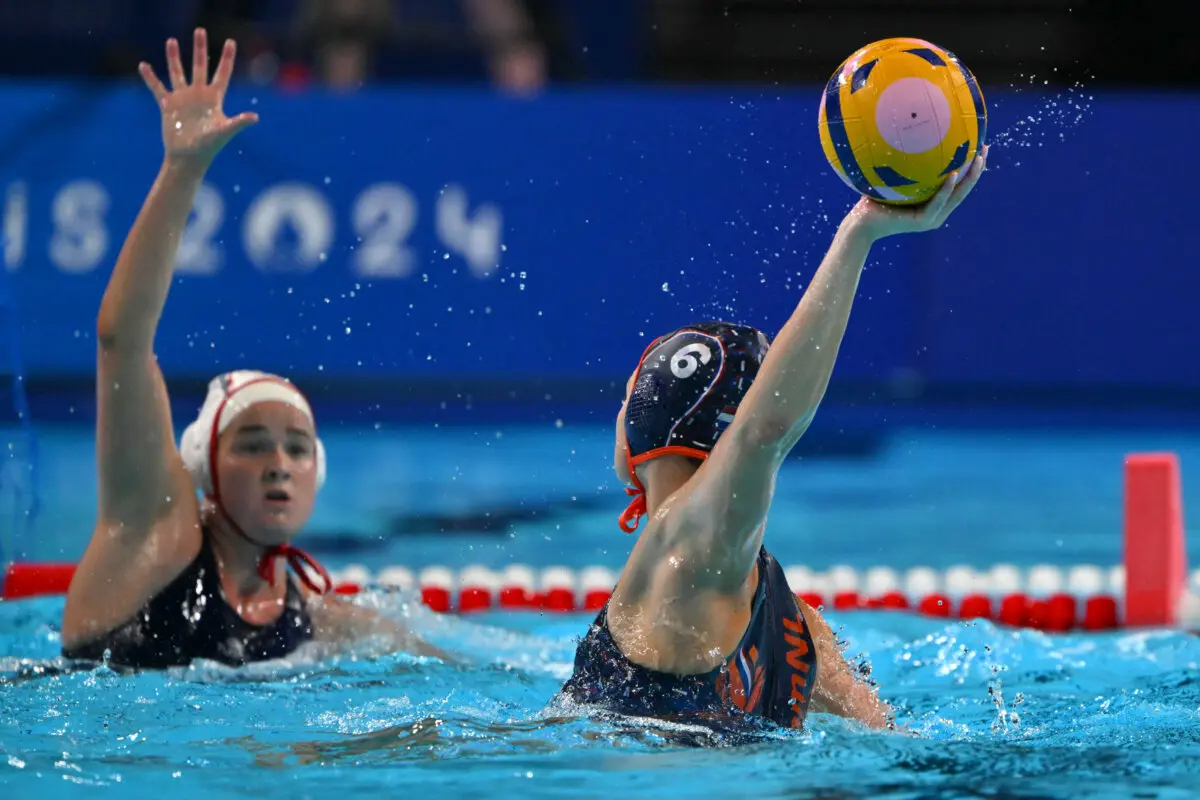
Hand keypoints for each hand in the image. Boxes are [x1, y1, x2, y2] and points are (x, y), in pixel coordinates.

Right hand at [138, 29, 258, 167]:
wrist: (188, 158)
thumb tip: (255, 117)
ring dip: (174, 58)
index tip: (231, 41)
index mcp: (214, 98)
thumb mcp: (224, 131)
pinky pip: (158, 88)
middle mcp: (199, 95)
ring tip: (171, 40)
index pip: (223, 73)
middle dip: (199, 49)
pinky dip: (151, 78)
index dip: (227, 58)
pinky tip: (144, 66)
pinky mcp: (168, 106)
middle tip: (200, 30)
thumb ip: (238, 122)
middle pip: (200, 66)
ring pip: (178, 73)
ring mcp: (183, 99)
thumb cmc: (209, 147)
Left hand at [844, 145, 987, 242]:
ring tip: (978, 159)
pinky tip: (953, 174)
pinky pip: (937, 202)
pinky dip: (946, 189)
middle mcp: (937, 212)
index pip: (958, 184)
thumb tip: (907, 132)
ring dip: (969, 178)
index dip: (971, 168)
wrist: (861, 223)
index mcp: (934, 203)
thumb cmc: (873, 199)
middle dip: (977, 170)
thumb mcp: (892, 177)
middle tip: (986, 149)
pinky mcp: (922, 222)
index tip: (980, 148)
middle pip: (964, 189)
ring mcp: (931, 219)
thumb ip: (905, 162)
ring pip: (956, 196)